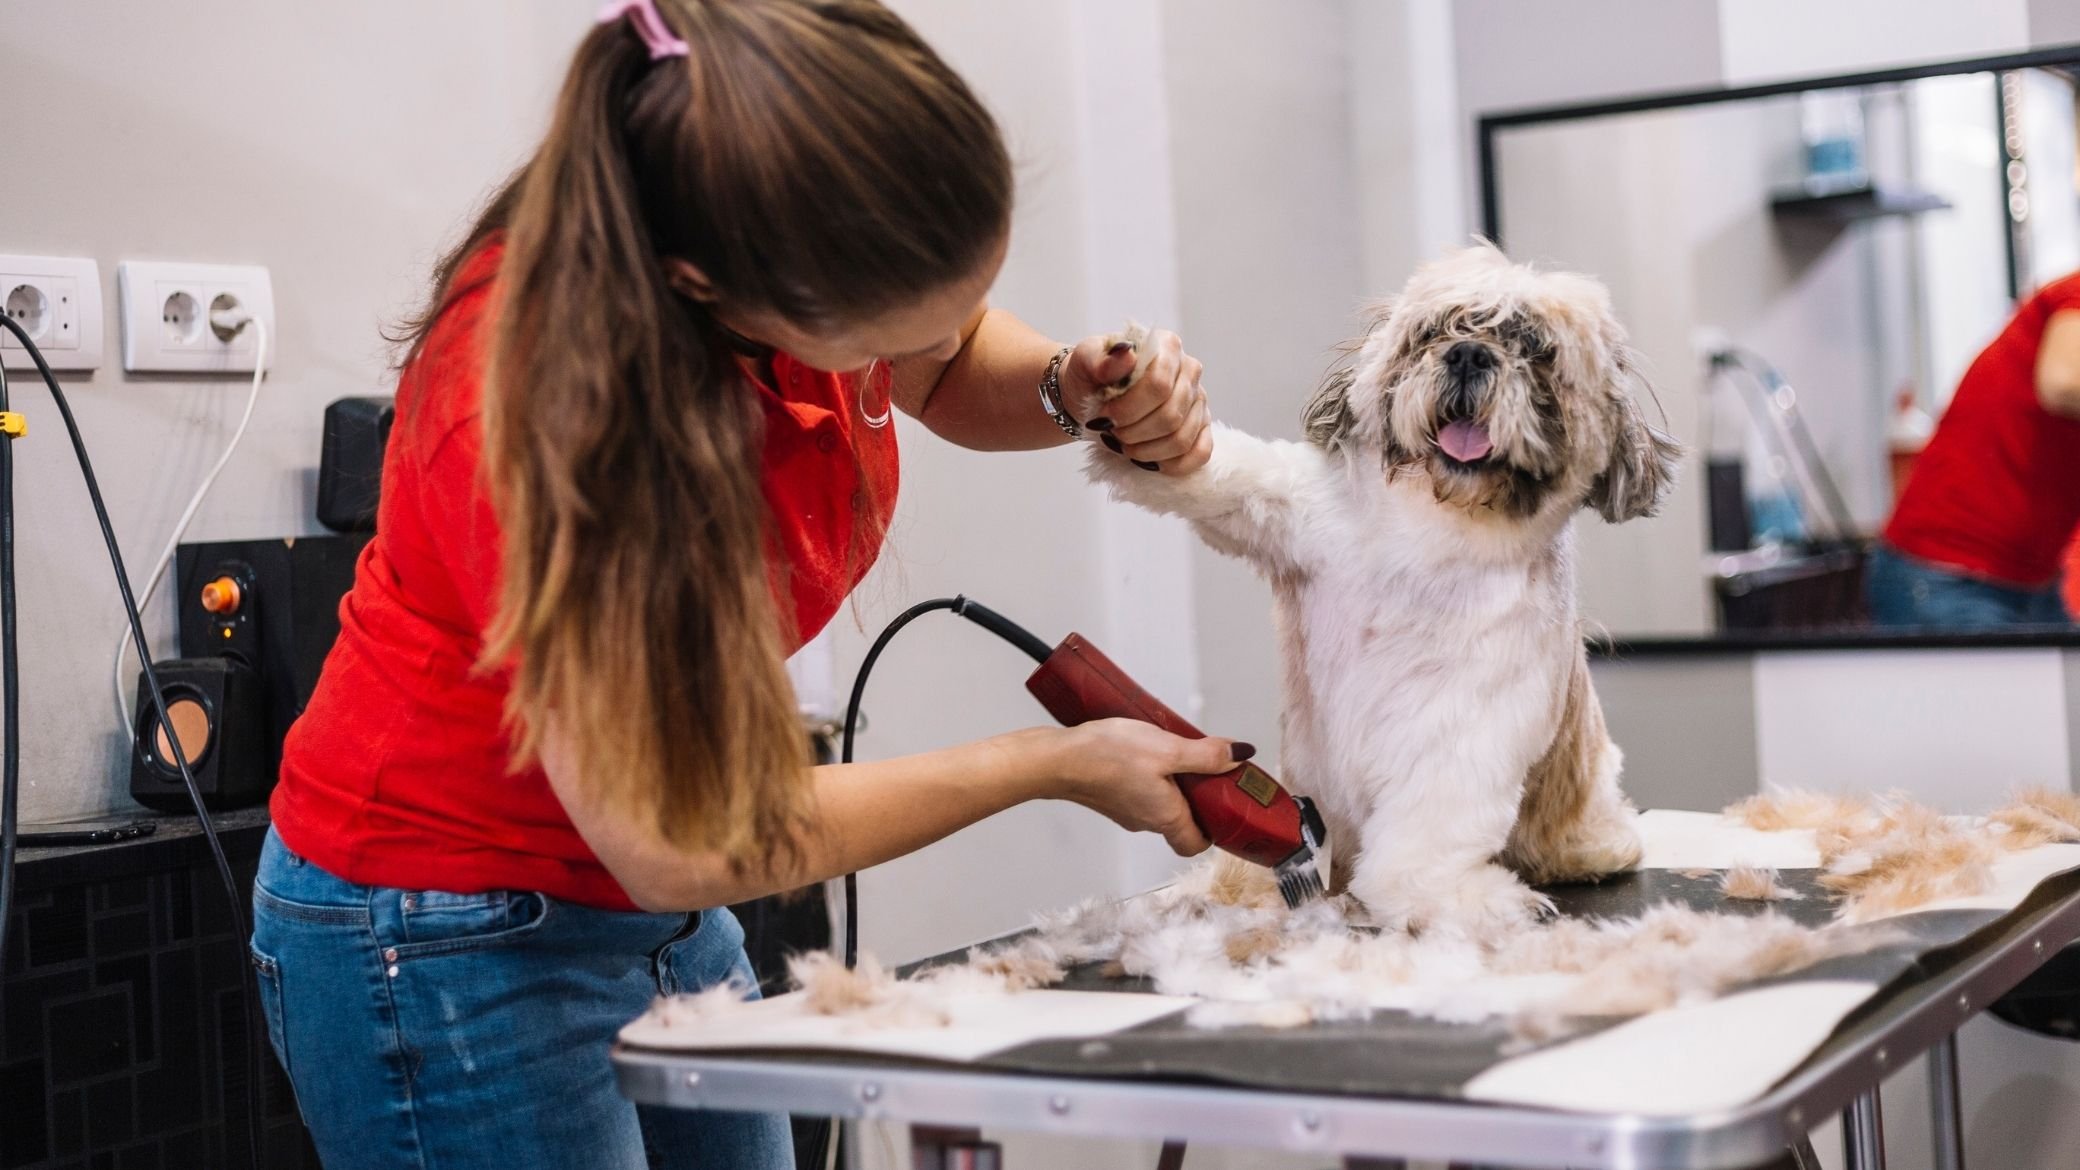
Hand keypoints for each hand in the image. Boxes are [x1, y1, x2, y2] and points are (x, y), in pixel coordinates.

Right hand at [1042, 719, 1250, 855]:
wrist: (1056, 759)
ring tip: (1172, 751)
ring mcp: (1124, 812)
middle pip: (1180, 822)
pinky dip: (1148, 778)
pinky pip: (1138, 794)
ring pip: (1159, 805)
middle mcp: (1146, 822)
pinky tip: (1142, 751)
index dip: (1214, 830)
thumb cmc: (1108, 756)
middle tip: (1203, 766)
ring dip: (1171, 784)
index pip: (1197, 844)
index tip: (1224, 804)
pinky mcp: (1108, 798)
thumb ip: (1206, 755)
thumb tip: (1240, 756)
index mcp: (1167, 818)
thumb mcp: (1167, 748)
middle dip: (1196, 797)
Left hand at [1062, 328, 1212, 474]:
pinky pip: (1200, 453)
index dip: (1129, 410)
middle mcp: (1190, 370)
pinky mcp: (1201, 427)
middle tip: (1111, 433)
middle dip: (1134, 433)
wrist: (1095, 396)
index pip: (1159, 385)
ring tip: (1124, 446)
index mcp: (1167, 346)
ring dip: (1147, 452)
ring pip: (1182, 439)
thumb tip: (1125, 353)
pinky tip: (1149, 463)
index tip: (1104, 418)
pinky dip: (1173, 465)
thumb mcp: (1085, 360)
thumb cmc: (1092, 375)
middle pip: (1171, 416)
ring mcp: (1198, 400)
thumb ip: (1100, 358)